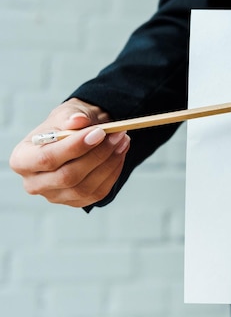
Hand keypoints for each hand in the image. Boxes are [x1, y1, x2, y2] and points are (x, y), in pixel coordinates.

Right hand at [9, 98, 130, 207]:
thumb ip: (71, 116)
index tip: (100, 132)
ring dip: (110, 163)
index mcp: (22, 160)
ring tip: (122, 141)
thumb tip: (79, 121)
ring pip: (85, 187)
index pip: (46, 159)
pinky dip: (114, 172)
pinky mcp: (76, 202)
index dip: (74, 147)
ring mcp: (55, 196)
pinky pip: (98, 192)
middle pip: (67, 176)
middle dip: (97, 155)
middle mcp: (34, 183)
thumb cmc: (66, 125)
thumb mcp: (65, 114)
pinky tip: (120, 154)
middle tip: (118, 135)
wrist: (77, 136)